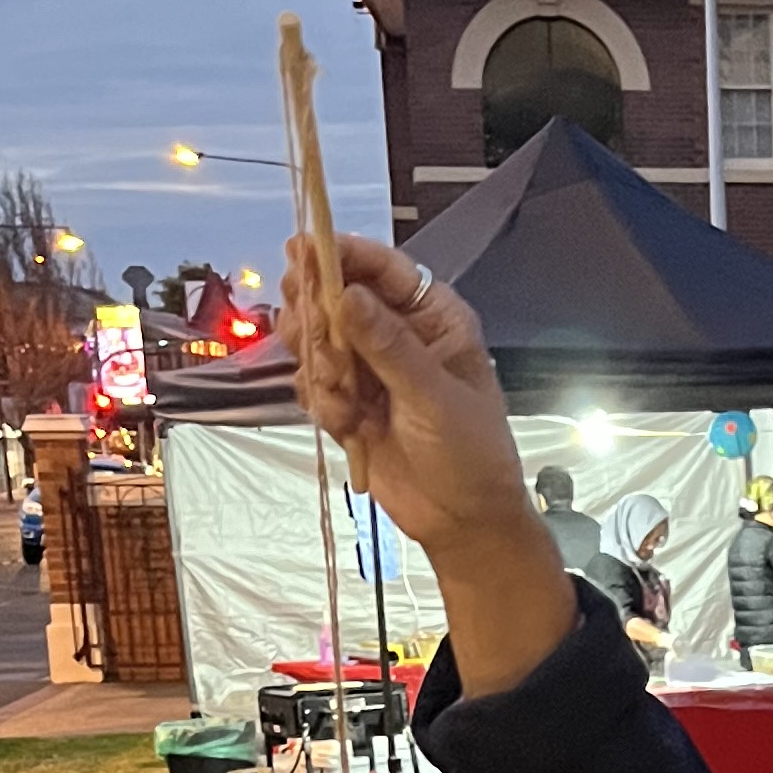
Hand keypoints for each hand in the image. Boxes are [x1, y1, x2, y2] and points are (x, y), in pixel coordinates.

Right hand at [278, 230, 572, 695]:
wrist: (464, 522)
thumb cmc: (471, 454)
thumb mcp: (433, 396)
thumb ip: (387, 345)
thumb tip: (345, 294)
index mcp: (434, 318)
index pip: (382, 269)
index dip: (341, 255)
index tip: (301, 249)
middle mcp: (399, 336)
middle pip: (339, 298)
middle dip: (318, 315)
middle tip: (308, 332)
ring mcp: (371, 371)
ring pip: (319, 341)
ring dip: (318, 364)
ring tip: (340, 393)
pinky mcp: (350, 405)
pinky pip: (316, 385)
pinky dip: (322, 402)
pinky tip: (346, 423)